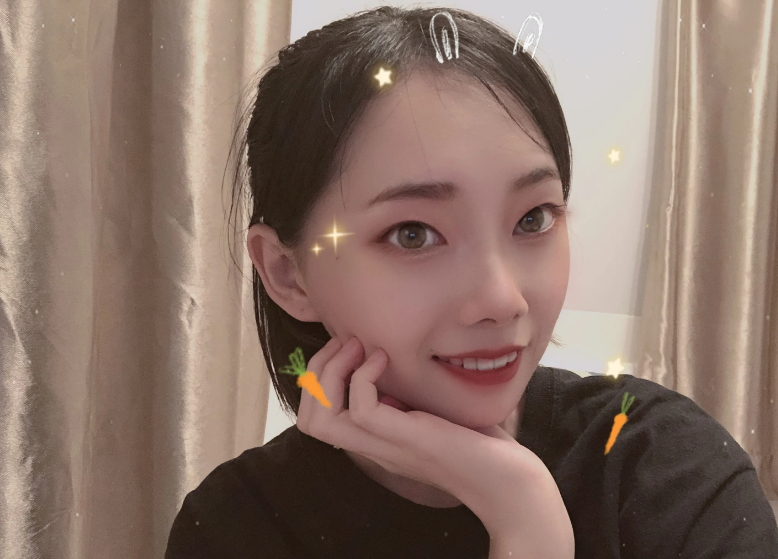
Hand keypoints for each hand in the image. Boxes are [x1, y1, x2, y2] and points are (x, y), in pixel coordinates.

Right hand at [296, 335, 573, 553]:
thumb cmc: (475, 443)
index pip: (316, 419)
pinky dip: (365, 375)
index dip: (318, 379)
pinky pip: (361, 408)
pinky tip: (386, 359)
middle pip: (308, 420)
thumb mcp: (427, 411)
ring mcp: (385, 444)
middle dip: (316, 371)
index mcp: (373, 439)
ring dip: (332, 372)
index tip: (346, 349)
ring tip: (359, 348)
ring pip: (321, 418)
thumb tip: (384, 362)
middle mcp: (371, 445)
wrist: (506, 478)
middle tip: (346, 344)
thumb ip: (402, 396)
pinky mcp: (405, 438)